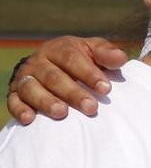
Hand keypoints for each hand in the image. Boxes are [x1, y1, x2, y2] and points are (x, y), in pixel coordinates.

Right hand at [6, 37, 127, 123]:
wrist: (49, 62)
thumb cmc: (79, 58)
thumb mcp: (92, 50)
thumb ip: (106, 54)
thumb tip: (120, 58)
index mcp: (58, 49)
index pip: (72, 59)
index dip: (89, 73)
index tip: (106, 89)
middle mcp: (38, 62)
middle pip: (54, 77)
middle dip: (73, 93)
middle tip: (91, 108)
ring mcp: (24, 77)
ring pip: (31, 88)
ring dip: (45, 101)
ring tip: (61, 113)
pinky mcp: (14, 93)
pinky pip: (13, 101)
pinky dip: (20, 109)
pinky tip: (30, 119)